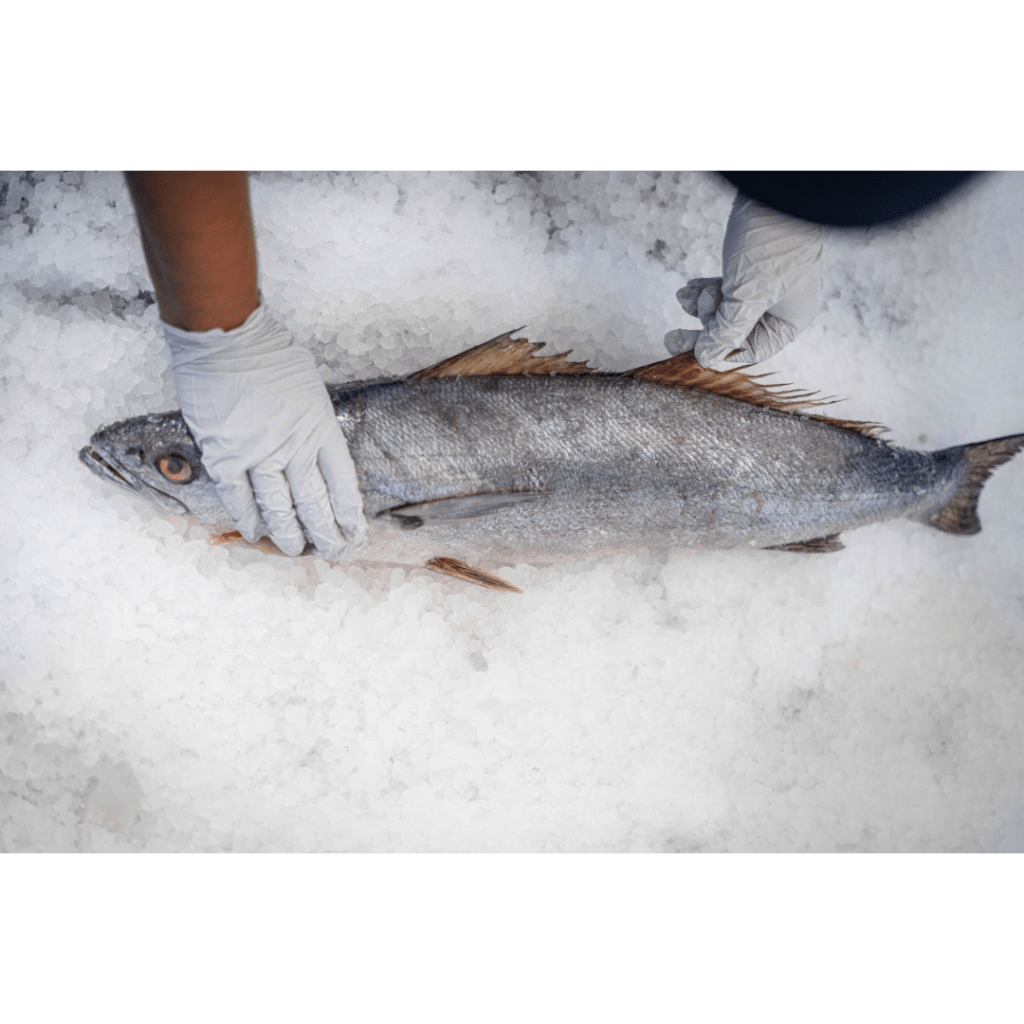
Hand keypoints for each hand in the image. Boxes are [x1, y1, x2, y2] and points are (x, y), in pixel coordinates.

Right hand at [164, 304, 365, 558]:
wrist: (226, 339)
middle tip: (334, 552)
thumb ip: (315, 422)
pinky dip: (248, 518)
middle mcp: (294, 448)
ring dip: (290, 534)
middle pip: (315, 504)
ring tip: (298, 551)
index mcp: (321, 430)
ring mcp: (259, 455)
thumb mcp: (312, 388)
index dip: (350, 514)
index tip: (355, 532)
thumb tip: (318, 447)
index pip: (342, 484)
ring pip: (279, 508)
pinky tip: (256, 533)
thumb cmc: (270, 354)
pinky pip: (238, 497)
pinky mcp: (225, 456)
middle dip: (327, 533)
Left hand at [664, 194, 822, 367]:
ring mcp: (767, 283)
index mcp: (789, 318)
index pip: (751, 351)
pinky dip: (705, 289)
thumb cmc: (770, 242)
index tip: (693, 351)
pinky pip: (727, 287)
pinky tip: (686, 289)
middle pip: (735, 330)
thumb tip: (706, 358)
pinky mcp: (752, 265)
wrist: (775, 187)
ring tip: (683, 297)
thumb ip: (727, 330)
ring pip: (727, 307)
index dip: (721, 352)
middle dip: (704, 328)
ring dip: (701, 306)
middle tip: (670, 338)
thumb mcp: (747, 294)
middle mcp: (781, 304)